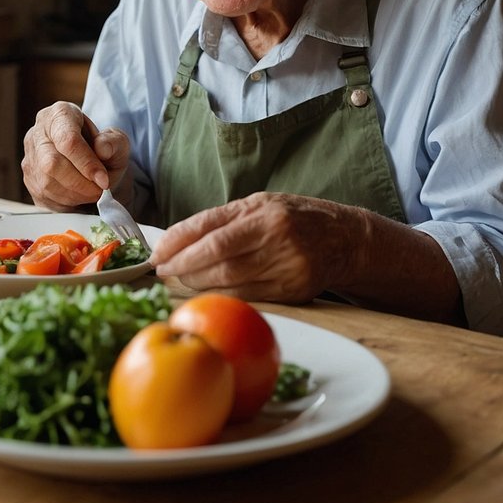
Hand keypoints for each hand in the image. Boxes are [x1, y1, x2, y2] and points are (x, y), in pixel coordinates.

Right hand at [21, 102, 130, 211]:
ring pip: (46, 183)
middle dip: (80, 183)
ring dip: (74, 195)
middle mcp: (39, 132)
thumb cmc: (103, 149)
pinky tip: (79, 196)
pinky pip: (44, 196)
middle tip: (99, 190)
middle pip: (51, 164)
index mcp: (60, 114)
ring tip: (91, 192)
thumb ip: (114, 142)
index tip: (103, 180)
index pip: (67, 140)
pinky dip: (66, 201)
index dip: (86, 163)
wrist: (91, 164)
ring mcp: (30, 156)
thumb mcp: (118, 142)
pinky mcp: (29, 178)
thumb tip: (102, 148)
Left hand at [149, 192, 356, 303]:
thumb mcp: (261, 205)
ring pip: (229, 281)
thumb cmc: (293, 218)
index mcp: (263, 210)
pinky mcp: (292, 290)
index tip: (157, 254)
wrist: (344, 239)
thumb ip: (223, 219)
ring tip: (182, 280)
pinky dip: (222, 296)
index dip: (178, 243)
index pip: (209, 228)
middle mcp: (275, 236)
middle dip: (182, 267)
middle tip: (164, 271)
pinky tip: (208, 292)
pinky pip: (247, 297)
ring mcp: (285, 265)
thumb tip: (178, 239)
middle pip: (216, 257)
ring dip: (198, 284)